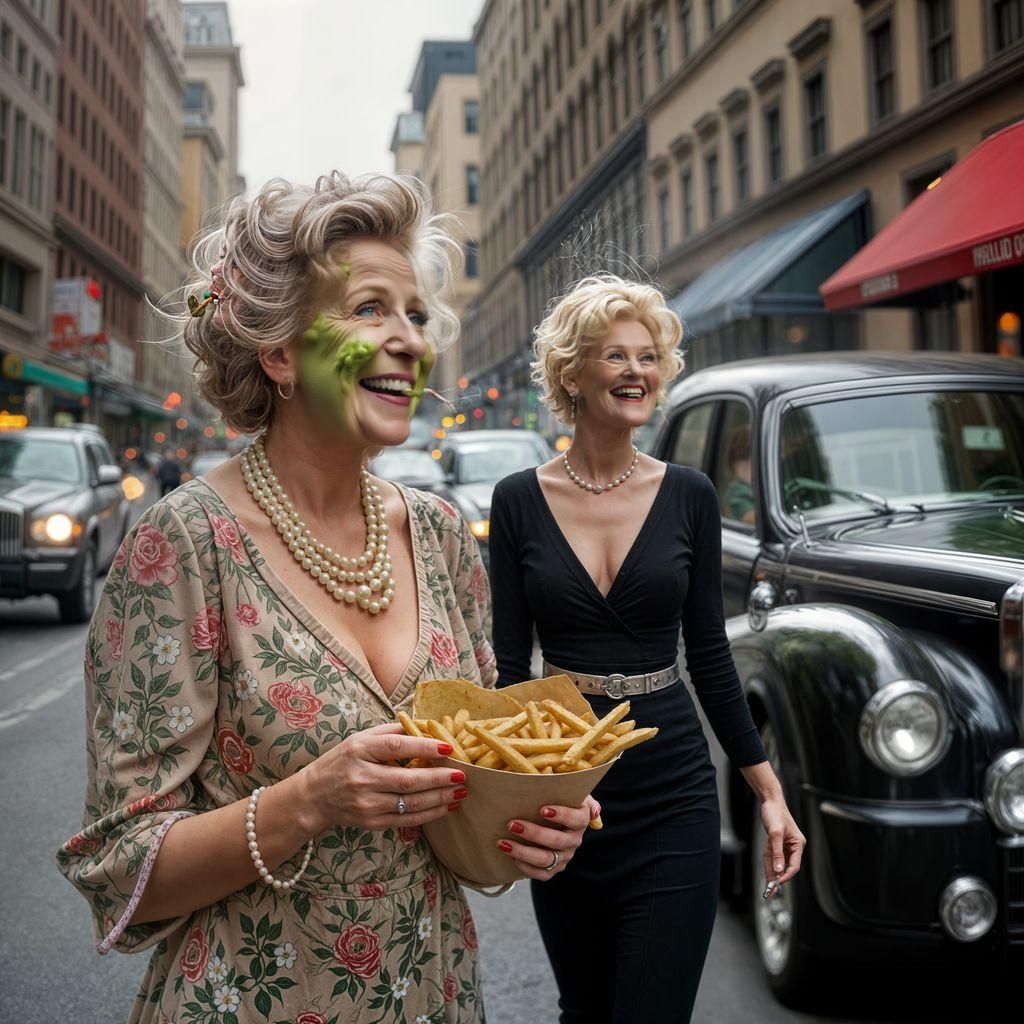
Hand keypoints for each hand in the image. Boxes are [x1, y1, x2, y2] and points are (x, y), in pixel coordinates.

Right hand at [299, 724, 467, 832]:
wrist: (314, 796)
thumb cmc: (342, 761)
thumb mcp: (360, 738)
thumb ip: (391, 732)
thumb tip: (425, 726)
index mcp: (361, 750)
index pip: (396, 747)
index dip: (424, 747)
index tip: (447, 748)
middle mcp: (363, 777)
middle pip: (407, 780)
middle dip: (439, 778)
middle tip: (462, 775)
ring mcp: (367, 803)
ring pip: (410, 803)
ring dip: (439, 798)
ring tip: (460, 792)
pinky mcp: (371, 822)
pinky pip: (406, 820)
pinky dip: (429, 814)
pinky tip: (446, 807)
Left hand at [497, 795, 601, 879]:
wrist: (549, 817)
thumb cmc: (556, 797)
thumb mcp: (568, 790)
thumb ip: (576, 791)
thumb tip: (596, 810)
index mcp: (582, 818)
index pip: (577, 819)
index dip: (562, 815)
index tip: (542, 809)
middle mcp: (575, 839)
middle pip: (558, 841)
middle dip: (534, 833)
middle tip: (512, 824)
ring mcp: (565, 856)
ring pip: (546, 860)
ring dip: (523, 852)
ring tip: (503, 843)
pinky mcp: (554, 869)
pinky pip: (540, 874)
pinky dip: (524, 866)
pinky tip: (510, 855)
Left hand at [760, 794, 805, 898]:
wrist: (770, 801)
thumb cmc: (775, 813)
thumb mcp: (775, 833)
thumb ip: (777, 852)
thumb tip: (779, 870)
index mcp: (798, 844)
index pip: (794, 865)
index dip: (786, 875)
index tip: (778, 883)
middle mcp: (793, 847)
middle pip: (786, 867)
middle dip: (779, 879)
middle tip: (771, 891)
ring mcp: (784, 846)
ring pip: (779, 864)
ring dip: (773, 875)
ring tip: (768, 888)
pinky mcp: (777, 844)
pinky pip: (773, 858)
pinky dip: (770, 866)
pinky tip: (767, 876)